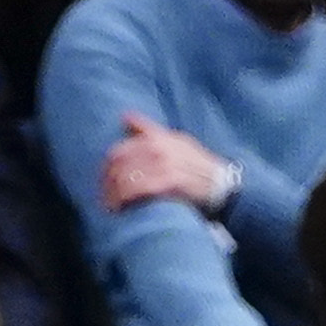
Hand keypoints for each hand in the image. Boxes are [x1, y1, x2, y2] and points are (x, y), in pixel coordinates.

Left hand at [101, 111, 237, 213]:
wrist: (222, 183)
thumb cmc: (195, 164)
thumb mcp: (175, 141)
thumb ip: (148, 130)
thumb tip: (125, 116)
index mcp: (157, 138)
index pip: (119, 151)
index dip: (106, 169)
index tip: (102, 183)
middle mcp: (159, 148)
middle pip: (119, 165)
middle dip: (107, 183)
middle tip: (103, 199)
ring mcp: (165, 164)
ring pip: (127, 177)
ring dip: (114, 194)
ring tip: (111, 207)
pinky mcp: (171, 181)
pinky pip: (140, 188)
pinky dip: (127, 199)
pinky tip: (123, 208)